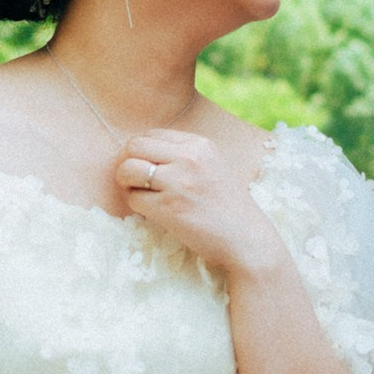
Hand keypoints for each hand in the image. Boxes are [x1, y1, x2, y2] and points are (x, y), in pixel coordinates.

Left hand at [115, 128, 282, 280]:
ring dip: (127, 184)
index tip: (145, 167)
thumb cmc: (228, 207)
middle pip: (134, 146)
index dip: (141, 151)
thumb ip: (184, 155)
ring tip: (141, 194)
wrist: (247, 239)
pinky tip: (153, 213)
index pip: (151, 133)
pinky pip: (133, 199)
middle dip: (127, 163)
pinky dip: (137, 207)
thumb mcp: (212, 167)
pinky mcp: (169, 208)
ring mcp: (178, 182)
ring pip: (128, 170)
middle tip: (134, 181)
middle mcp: (189, 158)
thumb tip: (142, 152)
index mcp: (199, 144)